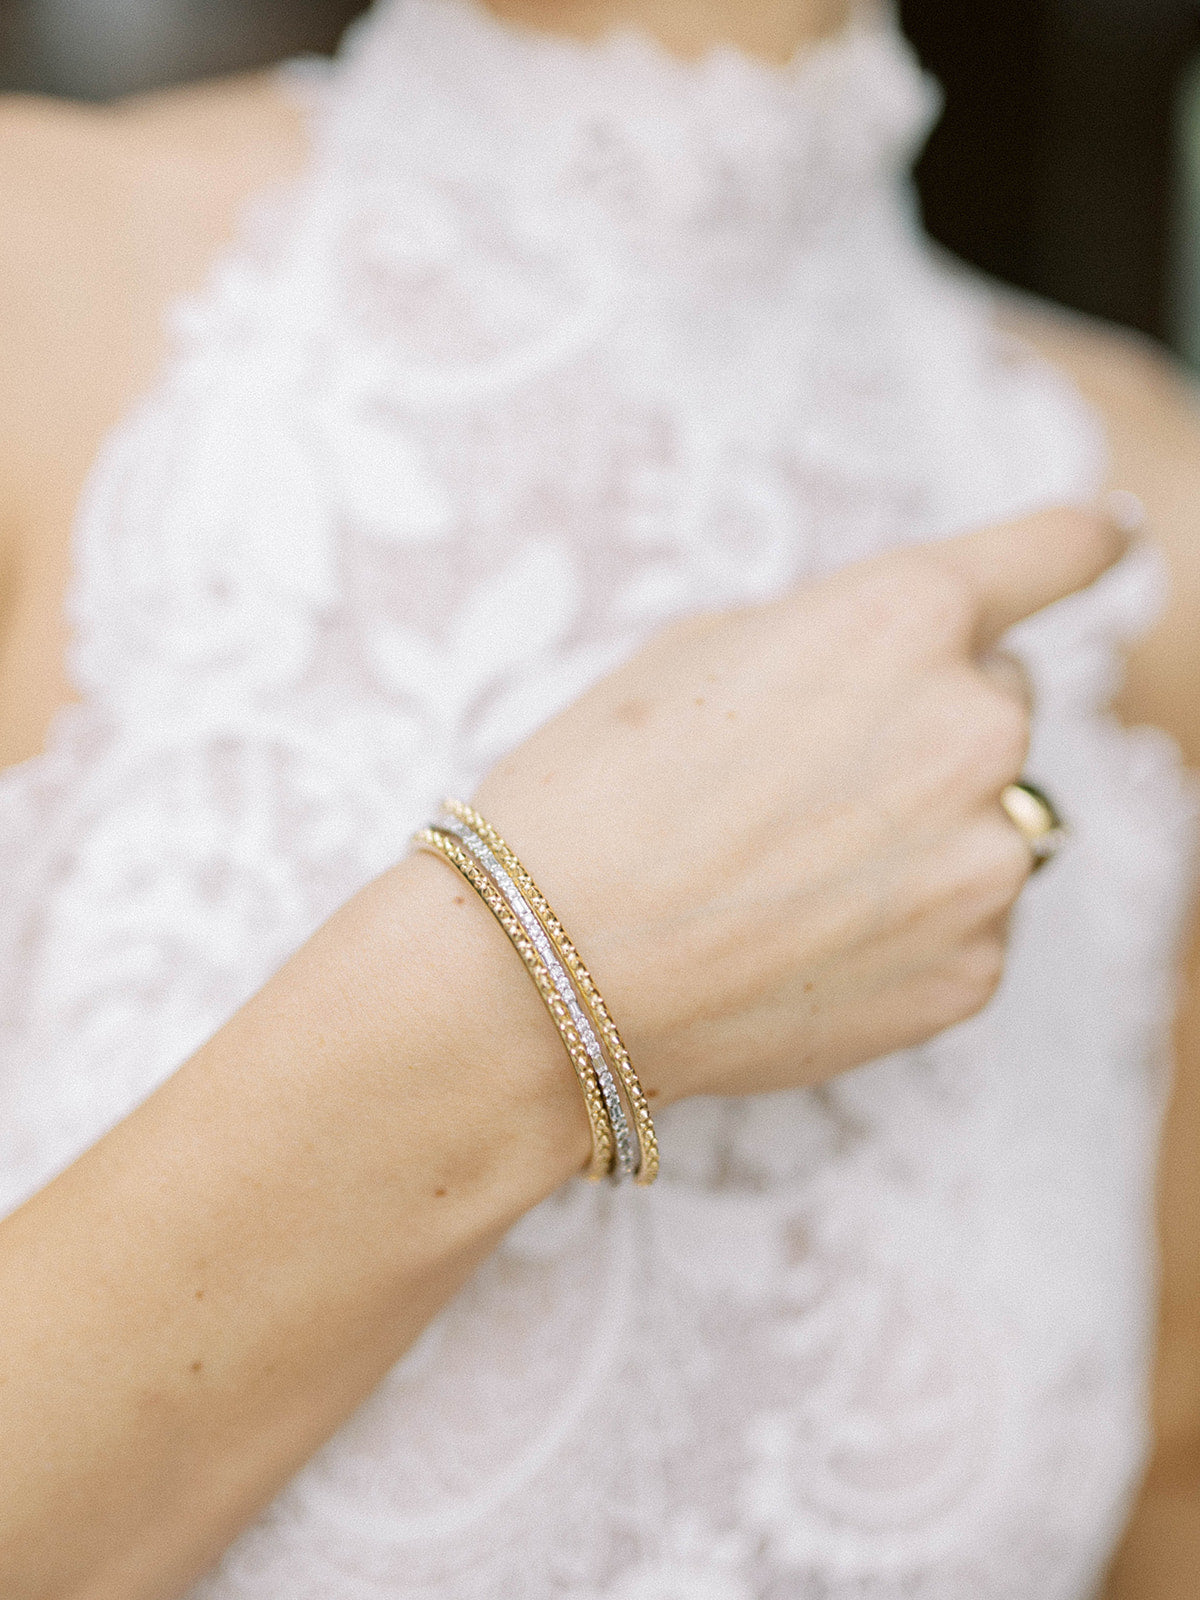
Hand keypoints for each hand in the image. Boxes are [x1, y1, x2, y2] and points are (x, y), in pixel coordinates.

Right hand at [473, 508, 1123, 1104]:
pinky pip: (968, 915)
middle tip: (811, 774)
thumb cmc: (596, 791)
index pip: (1050, 552)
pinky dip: (911, 917)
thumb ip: (835, 636)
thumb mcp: (700, 649)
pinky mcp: (974, 972)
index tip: (1103, 542)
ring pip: (991, 814)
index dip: (1077, 544)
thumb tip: (895, 669)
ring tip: (796, 869)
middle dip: (929, 719)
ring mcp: (985, 862)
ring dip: (926, 823)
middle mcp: (976, 731)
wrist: (545, 969)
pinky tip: (807, 934)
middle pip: (1000, 700)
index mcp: (905, 618)